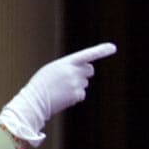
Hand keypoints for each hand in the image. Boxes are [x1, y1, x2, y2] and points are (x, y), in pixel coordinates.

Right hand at [0, 42, 116, 145]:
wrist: (35, 100)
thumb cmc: (42, 84)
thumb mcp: (53, 69)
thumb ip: (68, 67)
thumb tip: (86, 71)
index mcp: (66, 62)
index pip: (87, 54)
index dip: (101, 50)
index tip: (113, 47)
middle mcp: (73, 72)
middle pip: (89, 70)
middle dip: (85, 74)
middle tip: (72, 78)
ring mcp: (76, 84)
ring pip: (84, 84)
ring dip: (76, 86)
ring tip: (61, 90)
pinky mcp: (77, 96)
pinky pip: (81, 95)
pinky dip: (74, 97)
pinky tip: (63, 97)